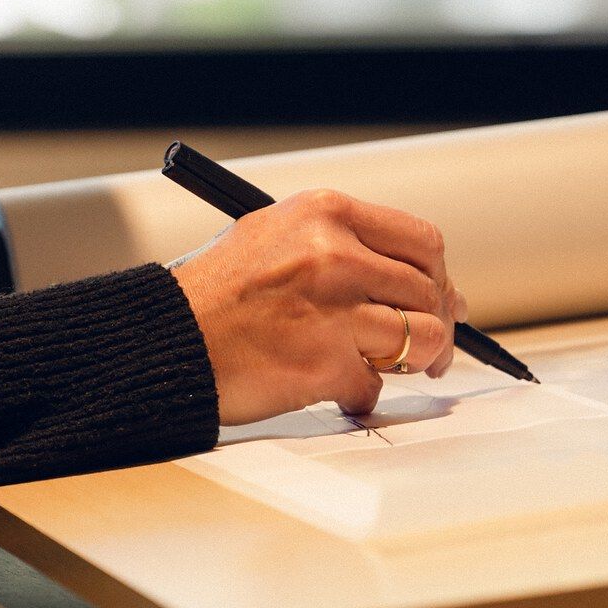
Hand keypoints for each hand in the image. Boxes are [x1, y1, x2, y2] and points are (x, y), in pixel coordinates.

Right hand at [169, 189, 469, 424]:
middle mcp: (335, 255)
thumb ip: (349, 248)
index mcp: (326, 214)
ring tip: (389, 367)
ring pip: (421, 339)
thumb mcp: (279, 236)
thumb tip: (428, 286)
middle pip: (429, 292)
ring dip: (414, 361)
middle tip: (430, 350)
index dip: (439, 277)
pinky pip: (375, 385)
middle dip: (438, 326)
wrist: (166, 340)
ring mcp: (332, 310)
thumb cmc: (219, 293)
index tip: (441, 299)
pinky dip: (362, 393)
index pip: (422, 241)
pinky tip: (337, 387)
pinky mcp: (324, 364)